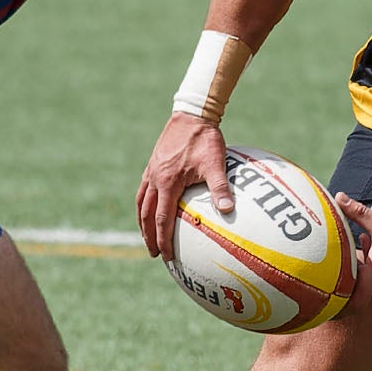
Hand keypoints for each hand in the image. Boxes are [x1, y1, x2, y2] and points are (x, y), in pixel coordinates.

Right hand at [136, 113, 232, 258]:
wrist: (191, 114)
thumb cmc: (205, 139)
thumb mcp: (215, 163)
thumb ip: (220, 188)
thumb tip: (229, 211)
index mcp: (167, 183)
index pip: (162, 219)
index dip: (163, 239)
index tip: (165, 256)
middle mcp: (154, 179)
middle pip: (147, 215)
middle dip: (149, 236)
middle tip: (153, 253)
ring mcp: (151, 170)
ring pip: (142, 202)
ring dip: (143, 222)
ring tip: (147, 236)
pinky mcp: (153, 163)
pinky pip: (144, 189)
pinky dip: (145, 204)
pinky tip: (151, 208)